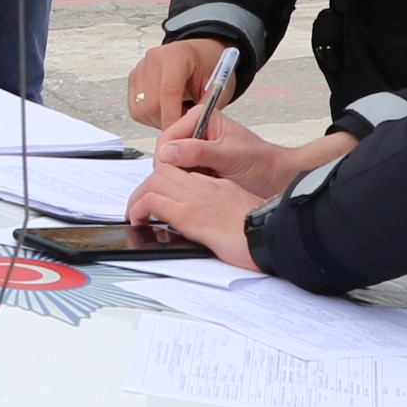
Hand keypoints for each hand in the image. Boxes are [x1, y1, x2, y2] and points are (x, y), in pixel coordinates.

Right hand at [126, 37, 228, 132]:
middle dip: (167, 121)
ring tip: (176, 113)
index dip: (173, 118)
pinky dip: (150, 116)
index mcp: (178, 55)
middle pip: (152, 103)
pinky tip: (165, 109)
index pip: (168, 91)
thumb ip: (204, 110)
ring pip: (141, 109)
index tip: (180, 135)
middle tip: (184, 123)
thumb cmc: (211, 66)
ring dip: (158, 120)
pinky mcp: (134, 78)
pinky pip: (136, 109)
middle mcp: (155, 58)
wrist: (201, 55)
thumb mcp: (218, 87)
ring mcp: (142, 67)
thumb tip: (192, 132)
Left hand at [126, 159, 266, 269]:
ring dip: (138, 198)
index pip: (181, 171)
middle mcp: (204, 187)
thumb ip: (222, 208)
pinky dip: (139, 209)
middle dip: (145, 187)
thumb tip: (210, 218)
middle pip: (163, 171)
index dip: (163, 180)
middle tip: (140, 206)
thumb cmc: (261, 230)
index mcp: (216, 185)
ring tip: (135, 214)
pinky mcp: (189, 215)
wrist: (271, 235)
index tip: (156, 195)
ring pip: (153, 182)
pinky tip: (139, 220)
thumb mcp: (239, 211)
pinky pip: (153, 202)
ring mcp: (195, 199)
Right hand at [149, 111, 308, 200]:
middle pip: (165, 152)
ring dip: (180, 179)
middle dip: (173, 170)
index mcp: (199, 117)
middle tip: (190, 182)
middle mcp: (193, 131)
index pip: (167, 136)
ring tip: (199, 185)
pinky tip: (200, 189)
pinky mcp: (195, 167)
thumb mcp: (229, 154)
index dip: (166, 157)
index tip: (175, 174)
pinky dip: (186, 185)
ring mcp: (193, 150)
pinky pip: (179, 177)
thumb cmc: (260, 161)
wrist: (275, 177)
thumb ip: (198, 151)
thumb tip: (168, 152)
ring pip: (169, 167)